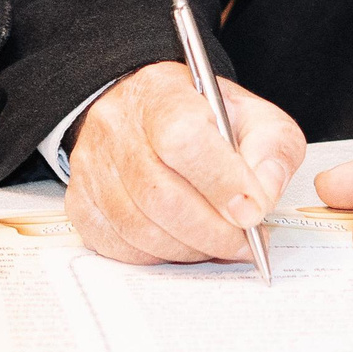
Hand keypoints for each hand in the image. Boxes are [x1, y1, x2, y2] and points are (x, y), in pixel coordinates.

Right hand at [66, 61, 307, 264]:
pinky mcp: (81, 203)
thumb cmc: (204, 117)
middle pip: (160, 195)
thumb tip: (262, 197)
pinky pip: (119, 247)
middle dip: (213, 232)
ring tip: (220, 244)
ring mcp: (92, 168)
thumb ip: (271, 150)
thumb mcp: (254, 116)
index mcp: (162, 95)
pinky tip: (186, 243)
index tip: (254, 210)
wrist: (148, 111)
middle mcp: (116, 128)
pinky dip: (160, 256)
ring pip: (139, 228)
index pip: (182, 139)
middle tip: (246, 243)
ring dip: (190, 248)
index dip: (221, 181)